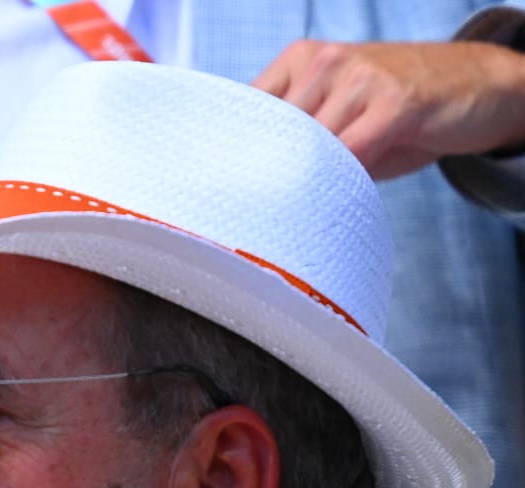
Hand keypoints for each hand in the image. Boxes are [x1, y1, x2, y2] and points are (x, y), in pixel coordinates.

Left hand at [254, 40, 524, 178]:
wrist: (477, 83)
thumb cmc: (396, 109)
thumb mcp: (339, 114)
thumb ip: (298, 137)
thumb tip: (251, 181)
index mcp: (300, 59)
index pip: (247, 108)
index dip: (238, 151)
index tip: (230, 187)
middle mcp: (324, 61)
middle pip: (275, 132)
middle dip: (273, 172)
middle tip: (271, 208)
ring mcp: (360, 77)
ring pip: (311, 145)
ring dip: (312, 181)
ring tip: (315, 202)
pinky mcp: (396, 101)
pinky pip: (352, 152)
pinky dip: (345, 178)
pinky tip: (346, 190)